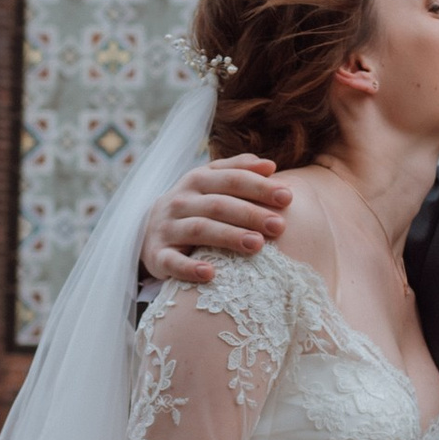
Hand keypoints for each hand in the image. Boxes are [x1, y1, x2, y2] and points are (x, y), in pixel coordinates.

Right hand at [141, 155, 291, 287]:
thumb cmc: (194, 206)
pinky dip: (189, 268)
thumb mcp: (211, 183)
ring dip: (228, 236)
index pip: (231, 179)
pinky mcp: (157, 255)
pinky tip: (210, 274)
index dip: (259, 186)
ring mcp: (167, 228)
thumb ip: (238, 170)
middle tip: (279, 226)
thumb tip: (270, 165)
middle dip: (250, 214)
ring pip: (199, 229)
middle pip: (218, 204)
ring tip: (257, 245)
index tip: (288, 197)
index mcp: (197, 180)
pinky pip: (172, 262)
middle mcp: (180, 201)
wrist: (150, 231)